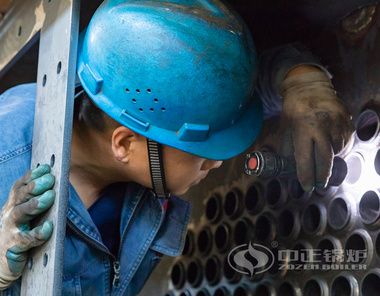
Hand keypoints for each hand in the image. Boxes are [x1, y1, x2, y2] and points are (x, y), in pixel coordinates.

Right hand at [0, 164, 54, 288]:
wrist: (2, 265)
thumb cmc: (20, 235)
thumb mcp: (26, 216)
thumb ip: (37, 202)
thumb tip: (55, 186)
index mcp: (13, 205)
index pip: (20, 186)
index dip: (32, 176)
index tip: (45, 168)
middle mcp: (9, 214)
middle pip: (20, 196)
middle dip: (35, 186)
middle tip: (50, 179)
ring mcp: (10, 230)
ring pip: (21, 213)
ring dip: (36, 204)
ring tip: (50, 196)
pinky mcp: (14, 247)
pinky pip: (27, 239)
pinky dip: (39, 233)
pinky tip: (49, 227)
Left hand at [279, 66, 352, 190]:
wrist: (309, 87)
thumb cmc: (293, 110)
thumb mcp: (284, 128)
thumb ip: (287, 148)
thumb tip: (290, 169)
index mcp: (302, 127)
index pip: (305, 158)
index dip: (306, 175)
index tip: (307, 187)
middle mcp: (321, 125)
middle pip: (325, 159)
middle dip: (322, 176)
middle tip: (319, 185)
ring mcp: (336, 123)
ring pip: (335, 152)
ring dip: (328, 158)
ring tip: (319, 153)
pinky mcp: (347, 121)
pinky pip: (344, 143)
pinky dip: (336, 148)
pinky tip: (328, 143)